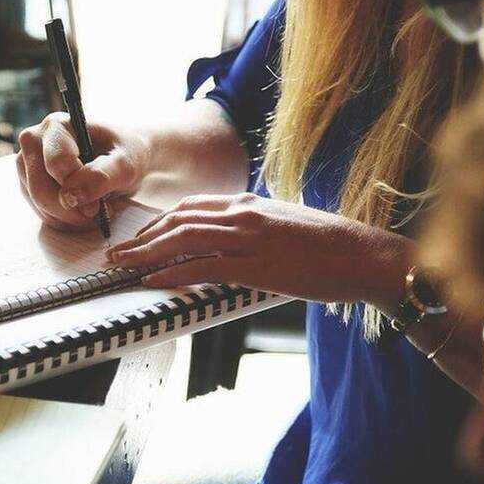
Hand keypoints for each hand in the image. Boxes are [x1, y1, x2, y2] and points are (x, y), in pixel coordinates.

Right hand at [15, 113, 148, 230]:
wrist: (122, 159)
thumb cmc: (125, 154)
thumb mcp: (125, 164)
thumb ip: (101, 176)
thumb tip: (70, 197)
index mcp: (57, 125)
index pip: (56, 163)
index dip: (77, 188)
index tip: (98, 204)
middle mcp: (34, 141)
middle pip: (40, 188)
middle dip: (70, 210)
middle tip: (96, 213)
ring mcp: (27, 165)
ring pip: (38, 204)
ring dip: (68, 218)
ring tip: (93, 210)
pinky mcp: (29, 185)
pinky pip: (41, 213)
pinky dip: (63, 221)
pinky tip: (82, 213)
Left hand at [106, 193, 411, 305]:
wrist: (366, 255)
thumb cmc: (331, 247)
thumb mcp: (286, 226)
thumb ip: (256, 229)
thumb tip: (233, 243)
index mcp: (250, 203)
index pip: (192, 207)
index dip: (159, 222)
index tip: (140, 236)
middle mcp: (245, 214)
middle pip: (179, 220)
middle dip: (143, 237)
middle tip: (117, 253)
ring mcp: (250, 237)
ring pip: (184, 239)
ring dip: (146, 253)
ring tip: (123, 266)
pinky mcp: (258, 264)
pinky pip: (204, 267)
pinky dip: (172, 272)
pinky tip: (152, 280)